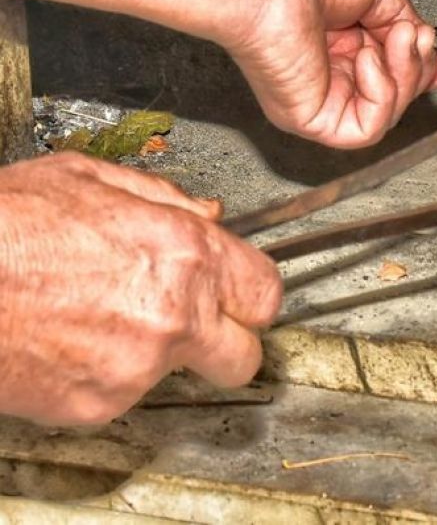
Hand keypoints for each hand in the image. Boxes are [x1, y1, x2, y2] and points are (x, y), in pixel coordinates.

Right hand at [0, 154, 281, 425]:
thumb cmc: (5, 226)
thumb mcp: (90, 178)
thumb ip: (166, 200)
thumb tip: (208, 214)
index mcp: (185, 253)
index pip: (264, 293)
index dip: (250, 295)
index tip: (239, 297)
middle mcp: (175, 314)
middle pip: (244, 356)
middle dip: (227, 344)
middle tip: (196, 327)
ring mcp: (138, 366)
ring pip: (176, 374)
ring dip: (152, 353)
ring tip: (96, 314)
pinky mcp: (99, 404)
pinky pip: (122, 394)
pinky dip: (103, 374)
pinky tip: (69, 338)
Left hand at [222, 0, 436, 148]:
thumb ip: (404, 22)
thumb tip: (427, 43)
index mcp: (339, 39)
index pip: (391, 69)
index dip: (426, 70)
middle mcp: (328, 70)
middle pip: (398, 92)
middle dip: (421, 66)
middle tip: (415, 35)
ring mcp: (320, 95)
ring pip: (388, 113)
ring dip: (405, 74)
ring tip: (395, 37)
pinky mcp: (310, 118)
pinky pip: (366, 128)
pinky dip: (382, 95)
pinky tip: (367, 59)